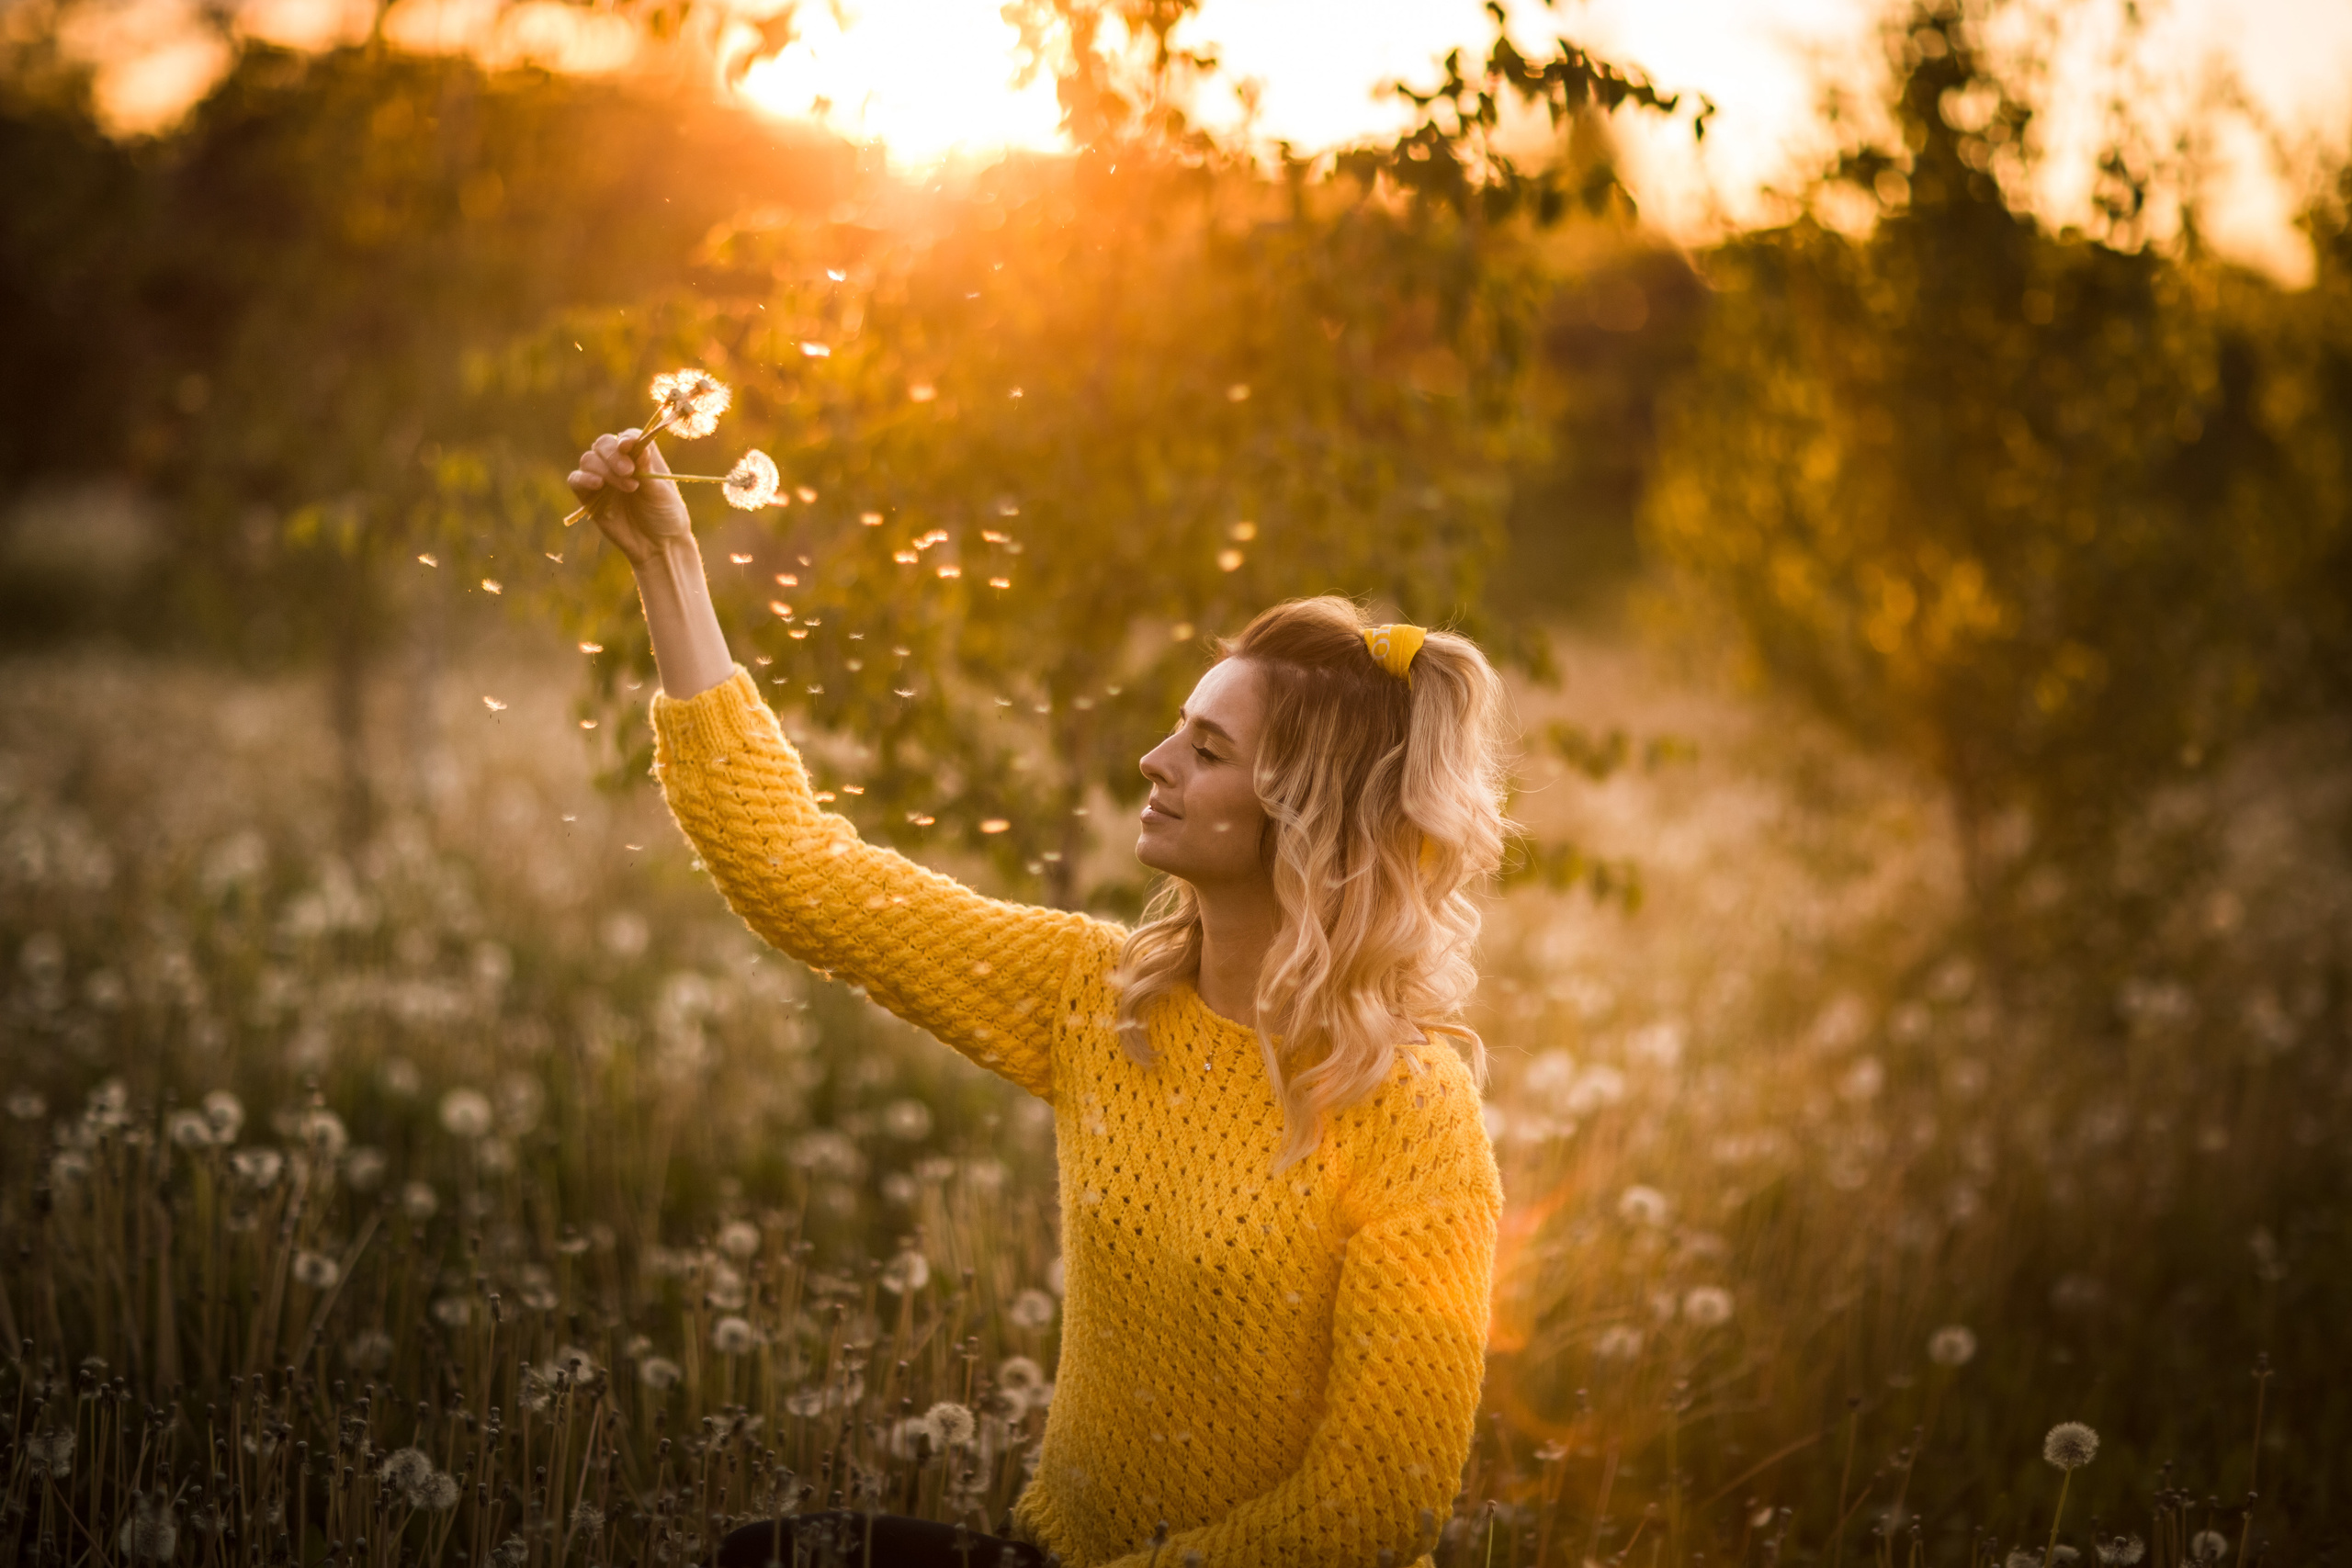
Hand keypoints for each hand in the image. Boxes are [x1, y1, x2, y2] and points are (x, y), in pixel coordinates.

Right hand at [568, 430, 693, 565]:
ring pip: (589, 459)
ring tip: (628, 487)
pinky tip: (597, 485)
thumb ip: (646, 467)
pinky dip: (583, 478)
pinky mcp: (588, 496)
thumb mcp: (661, 491)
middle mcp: (618, 463)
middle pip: (603, 444)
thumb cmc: (665, 515)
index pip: (627, 437)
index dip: (626, 438)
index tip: (628, 446)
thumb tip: (634, 441)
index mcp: (640, 456)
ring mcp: (602, 478)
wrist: (658, 545)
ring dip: (604, 469)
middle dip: (613, 454)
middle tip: (628, 471)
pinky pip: (575, 480)